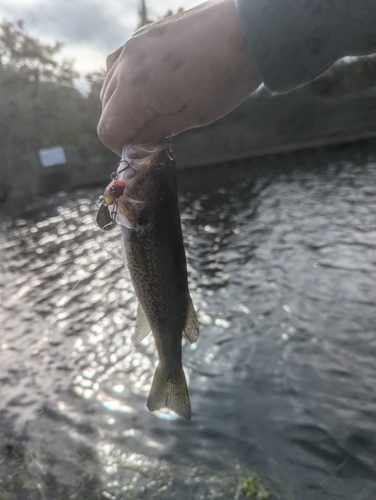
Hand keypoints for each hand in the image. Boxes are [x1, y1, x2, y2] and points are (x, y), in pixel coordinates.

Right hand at [98, 0, 261, 154]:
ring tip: (154, 111)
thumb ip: (156, 132)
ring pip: (110, 86)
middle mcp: (126, 64)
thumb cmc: (225, 77)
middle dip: (124, 127)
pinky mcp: (142, 35)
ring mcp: (132, 45)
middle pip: (106, 109)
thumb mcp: (192, 117)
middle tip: (152, 135)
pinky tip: (150, 87)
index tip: (140, 152)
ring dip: (124, 105)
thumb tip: (136, 144)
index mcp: (136, 90)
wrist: (246, 31)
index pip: (108, 130)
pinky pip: (120, 65)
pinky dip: (128, 82)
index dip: (121, 148)